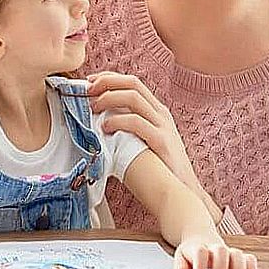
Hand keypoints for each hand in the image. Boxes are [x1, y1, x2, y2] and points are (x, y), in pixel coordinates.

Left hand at [86, 72, 198, 190]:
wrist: (182, 191)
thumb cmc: (155, 166)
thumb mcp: (140, 139)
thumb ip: (124, 126)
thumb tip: (95, 118)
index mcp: (155, 110)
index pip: (132, 82)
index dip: (110, 77)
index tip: (89, 81)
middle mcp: (160, 113)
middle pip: (132, 84)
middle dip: (106, 82)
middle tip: (87, 91)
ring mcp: (163, 126)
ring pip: (133, 98)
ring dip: (108, 98)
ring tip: (93, 108)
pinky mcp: (162, 141)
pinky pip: (137, 122)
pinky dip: (117, 120)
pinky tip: (104, 128)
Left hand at [173, 237, 257, 268]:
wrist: (204, 242)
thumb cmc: (192, 256)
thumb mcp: (181, 259)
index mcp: (199, 247)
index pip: (200, 252)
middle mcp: (216, 249)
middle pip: (221, 251)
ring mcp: (230, 253)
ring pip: (238, 255)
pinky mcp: (242, 259)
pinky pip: (251, 261)